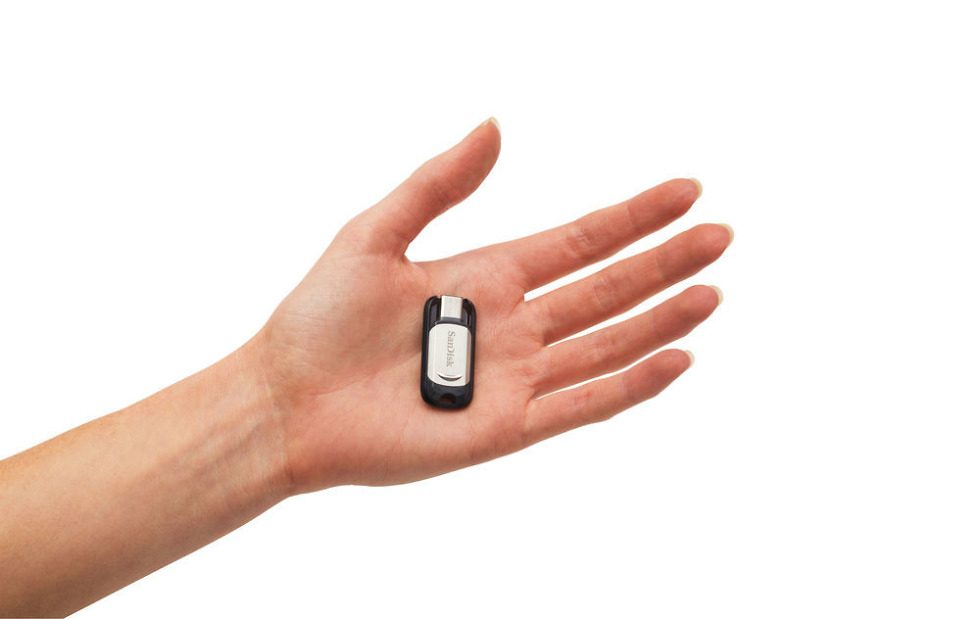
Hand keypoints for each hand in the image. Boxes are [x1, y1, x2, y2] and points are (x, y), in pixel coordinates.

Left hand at [255, 118, 731, 491]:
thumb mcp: (375, 232)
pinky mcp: (504, 428)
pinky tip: (675, 361)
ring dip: (660, 321)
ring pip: (606, 345)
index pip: (579, 242)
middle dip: (664, 263)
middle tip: (721, 235)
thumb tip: (494, 125)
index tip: (684, 192)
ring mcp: (512, 379)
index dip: (632, 218)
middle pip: (606, 290)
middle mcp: (511, 326)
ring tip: (711, 292)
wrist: (285, 400)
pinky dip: (630, 385)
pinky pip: (580, 405)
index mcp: (485, 275)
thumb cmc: (318, 318)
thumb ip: (438, 183)